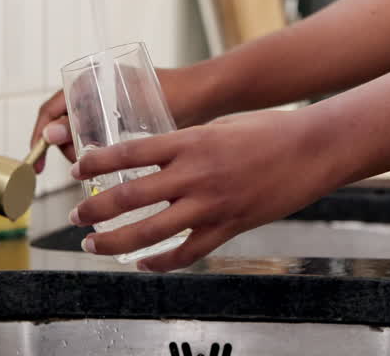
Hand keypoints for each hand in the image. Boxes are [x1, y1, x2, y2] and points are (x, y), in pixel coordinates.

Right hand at [31, 66, 216, 172]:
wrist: (205, 96)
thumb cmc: (171, 97)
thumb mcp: (125, 112)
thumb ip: (87, 122)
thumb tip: (50, 134)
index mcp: (89, 78)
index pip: (50, 109)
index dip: (39, 137)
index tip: (37, 166)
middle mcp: (93, 86)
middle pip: (62, 123)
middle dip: (64, 148)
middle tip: (80, 169)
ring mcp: (106, 99)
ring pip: (79, 131)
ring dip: (80, 151)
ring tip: (95, 169)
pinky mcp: (120, 112)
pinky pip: (96, 132)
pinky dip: (94, 149)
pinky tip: (103, 166)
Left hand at [67, 109, 342, 271]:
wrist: (314, 149)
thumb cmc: (270, 130)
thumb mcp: (220, 125)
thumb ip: (186, 142)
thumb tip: (154, 156)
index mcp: (191, 142)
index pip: (130, 152)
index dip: (97, 161)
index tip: (77, 167)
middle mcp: (195, 174)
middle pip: (130, 196)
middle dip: (95, 208)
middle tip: (75, 214)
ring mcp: (212, 205)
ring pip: (150, 232)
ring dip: (114, 241)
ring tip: (93, 244)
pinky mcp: (229, 227)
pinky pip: (186, 252)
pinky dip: (159, 262)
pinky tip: (142, 264)